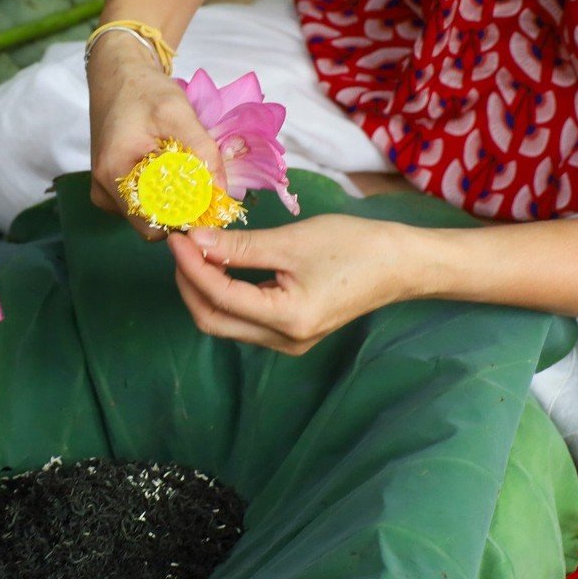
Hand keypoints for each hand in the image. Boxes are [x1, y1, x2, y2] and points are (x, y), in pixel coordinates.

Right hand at [87, 35, 223, 240]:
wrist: (117, 75)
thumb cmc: (144, 89)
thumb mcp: (178, 113)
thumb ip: (202, 151)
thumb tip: (222, 191)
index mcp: (114, 172)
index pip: (154, 223)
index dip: (186, 220)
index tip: (212, 206)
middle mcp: (103, 188)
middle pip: (151, 223)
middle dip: (182, 211)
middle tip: (207, 189)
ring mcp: (104, 190)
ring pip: (147, 215)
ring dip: (172, 202)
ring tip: (188, 172)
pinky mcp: (110, 186)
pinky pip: (141, 204)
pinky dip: (161, 193)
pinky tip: (170, 170)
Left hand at [166, 215, 419, 354]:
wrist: (400, 264)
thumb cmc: (354, 247)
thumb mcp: (292, 242)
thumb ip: (240, 246)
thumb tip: (195, 240)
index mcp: (286, 320)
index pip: (220, 296)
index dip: (191, 266)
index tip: (177, 236)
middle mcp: (284, 341)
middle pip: (214, 320)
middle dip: (190, 283)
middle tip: (181, 246)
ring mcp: (288, 342)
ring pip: (227, 322)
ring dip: (205, 289)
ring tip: (196, 251)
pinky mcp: (292, 332)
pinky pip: (245, 318)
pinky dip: (226, 293)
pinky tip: (221, 265)